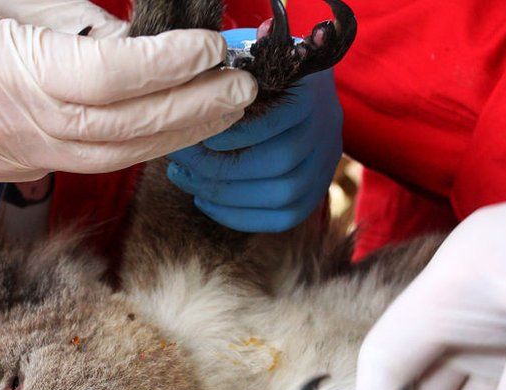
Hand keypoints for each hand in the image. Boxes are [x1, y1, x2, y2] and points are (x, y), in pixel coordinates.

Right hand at [0, 0, 256, 181]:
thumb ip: (70, 21)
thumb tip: (145, 45)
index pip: (96, 77)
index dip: (162, 66)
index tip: (209, 49)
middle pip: (115, 129)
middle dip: (188, 109)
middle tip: (240, 87)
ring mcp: (4, 159)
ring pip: (109, 157)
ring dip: (174, 134)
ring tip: (223, 109)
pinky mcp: (12, 174)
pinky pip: (88, 164)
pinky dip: (138, 147)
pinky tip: (174, 127)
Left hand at [166, 28, 342, 231]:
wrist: (298, 91)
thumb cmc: (257, 72)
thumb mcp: (245, 56)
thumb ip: (225, 67)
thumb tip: (190, 81)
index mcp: (310, 92)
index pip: (280, 117)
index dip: (238, 132)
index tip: (200, 133)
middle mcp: (324, 131)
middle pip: (280, 162)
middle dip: (222, 168)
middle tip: (180, 162)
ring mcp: (324, 166)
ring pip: (283, 195)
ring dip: (226, 195)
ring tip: (187, 180)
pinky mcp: (314, 194)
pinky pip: (282, 218)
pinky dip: (239, 216)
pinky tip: (205, 200)